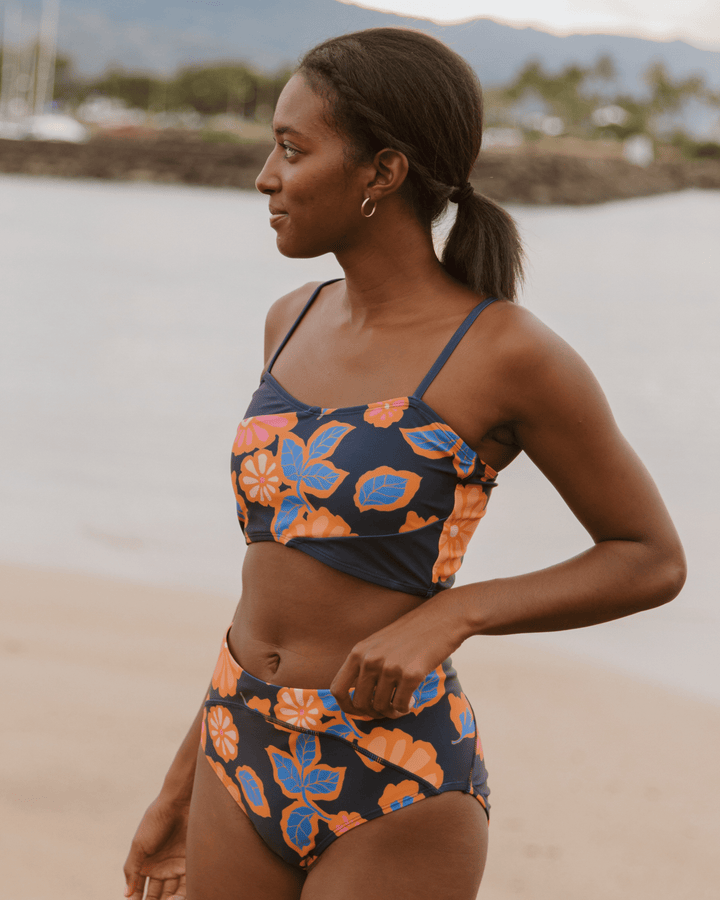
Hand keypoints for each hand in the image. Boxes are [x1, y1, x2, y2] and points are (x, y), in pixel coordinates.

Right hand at [123, 795, 189, 899]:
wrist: (179, 802)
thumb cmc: (156, 820)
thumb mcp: (139, 845)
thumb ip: (132, 869)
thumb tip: (126, 894)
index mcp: (146, 865)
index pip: (140, 891)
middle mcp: (162, 868)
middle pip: (157, 895)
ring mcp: (176, 867)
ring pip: (171, 893)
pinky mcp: (190, 864)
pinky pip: (187, 885)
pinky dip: (180, 896)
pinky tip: (173, 899)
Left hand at [330, 594, 463, 718]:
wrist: (442, 618)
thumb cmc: (411, 633)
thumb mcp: (378, 643)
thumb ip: (365, 665)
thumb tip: (356, 700)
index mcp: (358, 652)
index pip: (337, 689)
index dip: (346, 707)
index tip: (358, 711)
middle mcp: (371, 659)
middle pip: (360, 703)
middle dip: (373, 712)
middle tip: (386, 710)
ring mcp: (390, 667)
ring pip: (381, 707)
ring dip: (391, 712)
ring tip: (400, 705)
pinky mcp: (411, 674)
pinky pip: (401, 705)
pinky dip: (405, 708)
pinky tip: (411, 701)